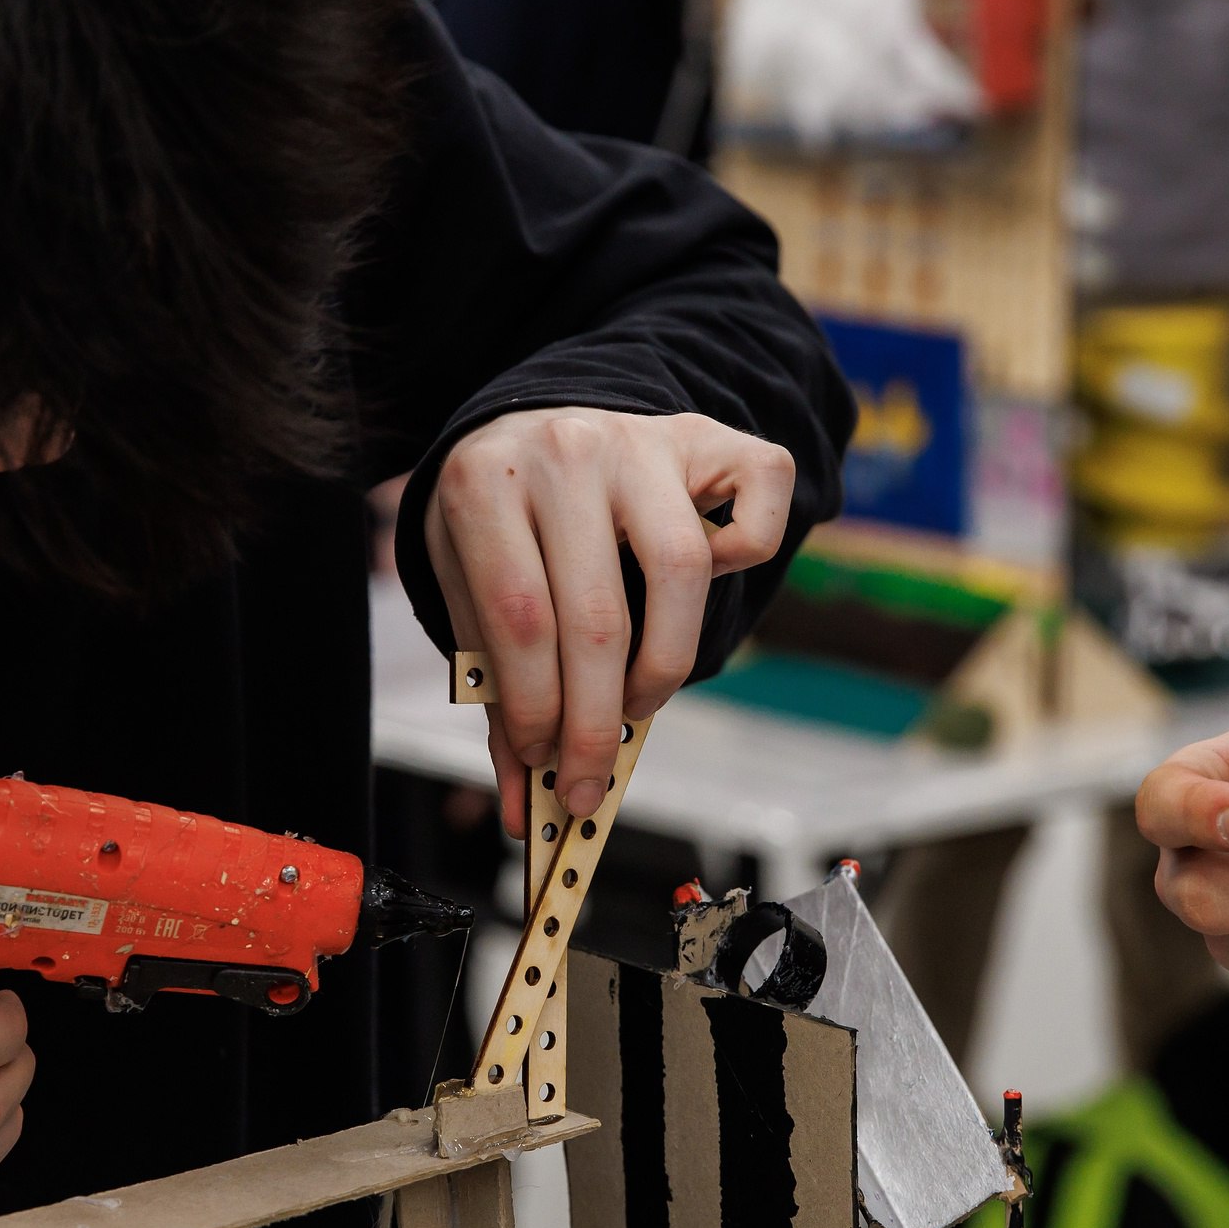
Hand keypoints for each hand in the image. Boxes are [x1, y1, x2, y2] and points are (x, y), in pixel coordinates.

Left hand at [423, 407, 793, 835]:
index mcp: (484, 483)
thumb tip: (521, 807)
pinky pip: (756, 519)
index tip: (547, 766)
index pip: (519, 617)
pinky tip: (698, 589)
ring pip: (683, 572)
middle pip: (597, 613)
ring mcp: (642, 440)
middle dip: (598, 720)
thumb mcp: (472, 591)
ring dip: (663, 667)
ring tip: (637, 705)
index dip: (537, 708)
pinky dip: (744, 565)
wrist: (536, 419)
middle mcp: (565, 451)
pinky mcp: (709, 441)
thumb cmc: (505, 525)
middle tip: (592, 778)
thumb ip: (495, 692)